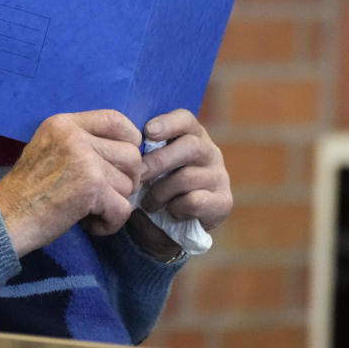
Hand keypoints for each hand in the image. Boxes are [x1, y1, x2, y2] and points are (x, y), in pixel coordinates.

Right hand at [0, 110, 142, 257]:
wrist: (4, 219)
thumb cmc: (27, 192)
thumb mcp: (50, 150)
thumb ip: (84, 144)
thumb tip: (131, 153)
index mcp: (64, 123)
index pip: (116, 119)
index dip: (130, 142)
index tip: (121, 164)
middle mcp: (75, 136)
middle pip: (131, 154)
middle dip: (125, 180)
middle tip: (103, 195)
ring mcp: (84, 160)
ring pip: (128, 184)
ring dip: (114, 204)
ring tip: (88, 211)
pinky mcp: (91, 187)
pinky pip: (123, 209)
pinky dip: (110, 224)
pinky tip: (90, 225)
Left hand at [137, 109, 231, 231]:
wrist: (167, 228)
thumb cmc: (155, 187)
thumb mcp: (148, 166)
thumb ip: (143, 152)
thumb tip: (125, 143)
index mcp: (192, 135)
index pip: (186, 119)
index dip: (168, 123)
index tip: (148, 131)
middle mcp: (210, 152)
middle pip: (190, 146)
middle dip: (158, 161)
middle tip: (139, 175)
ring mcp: (219, 176)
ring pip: (187, 177)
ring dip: (161, 192)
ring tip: (148, 203)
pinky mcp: (223, 202)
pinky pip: (195, 201)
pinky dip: (176, 208)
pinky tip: (170, 212)